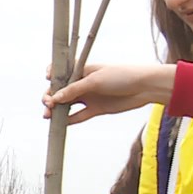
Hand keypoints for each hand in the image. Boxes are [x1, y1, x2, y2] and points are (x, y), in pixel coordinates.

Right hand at [42, 64, 175, 123]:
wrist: (144, 87)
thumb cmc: (121, 76)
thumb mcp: (95, 80)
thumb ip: (74, 90)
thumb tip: (55, 99)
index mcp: (82, 70)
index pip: (62, 71)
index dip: (52, 75)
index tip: (48, 79)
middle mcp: (83, 83)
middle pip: (61, 90)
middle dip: (51, 96)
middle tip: (48, 104)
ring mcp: (89, 96)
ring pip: (67, 104)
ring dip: (57, 110)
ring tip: (48, 116)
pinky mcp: (96, 109)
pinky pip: (79, 116)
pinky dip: (69, 120)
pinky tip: (61, 124)